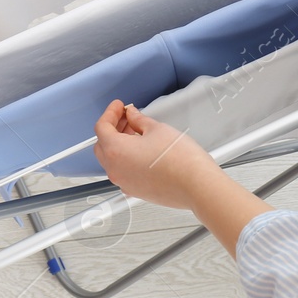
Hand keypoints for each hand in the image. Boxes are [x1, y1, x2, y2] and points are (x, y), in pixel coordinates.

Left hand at [93, 101, 219, 209]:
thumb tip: (133, 116)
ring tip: (136, 131)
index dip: (110, 112)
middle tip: (126, 116)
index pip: (101, 127)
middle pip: (102, 144)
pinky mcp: (135, 190)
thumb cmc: (180, 160)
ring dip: (119, 143)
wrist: (196, 186)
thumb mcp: (157, 129)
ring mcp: (124, 182)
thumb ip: (139, 120)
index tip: (119, 106)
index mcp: (115, 150)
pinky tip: (141, 149)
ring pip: (111, 159)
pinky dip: (126, 158)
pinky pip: (122, 171)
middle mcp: (114, 169)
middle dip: (112, 128)